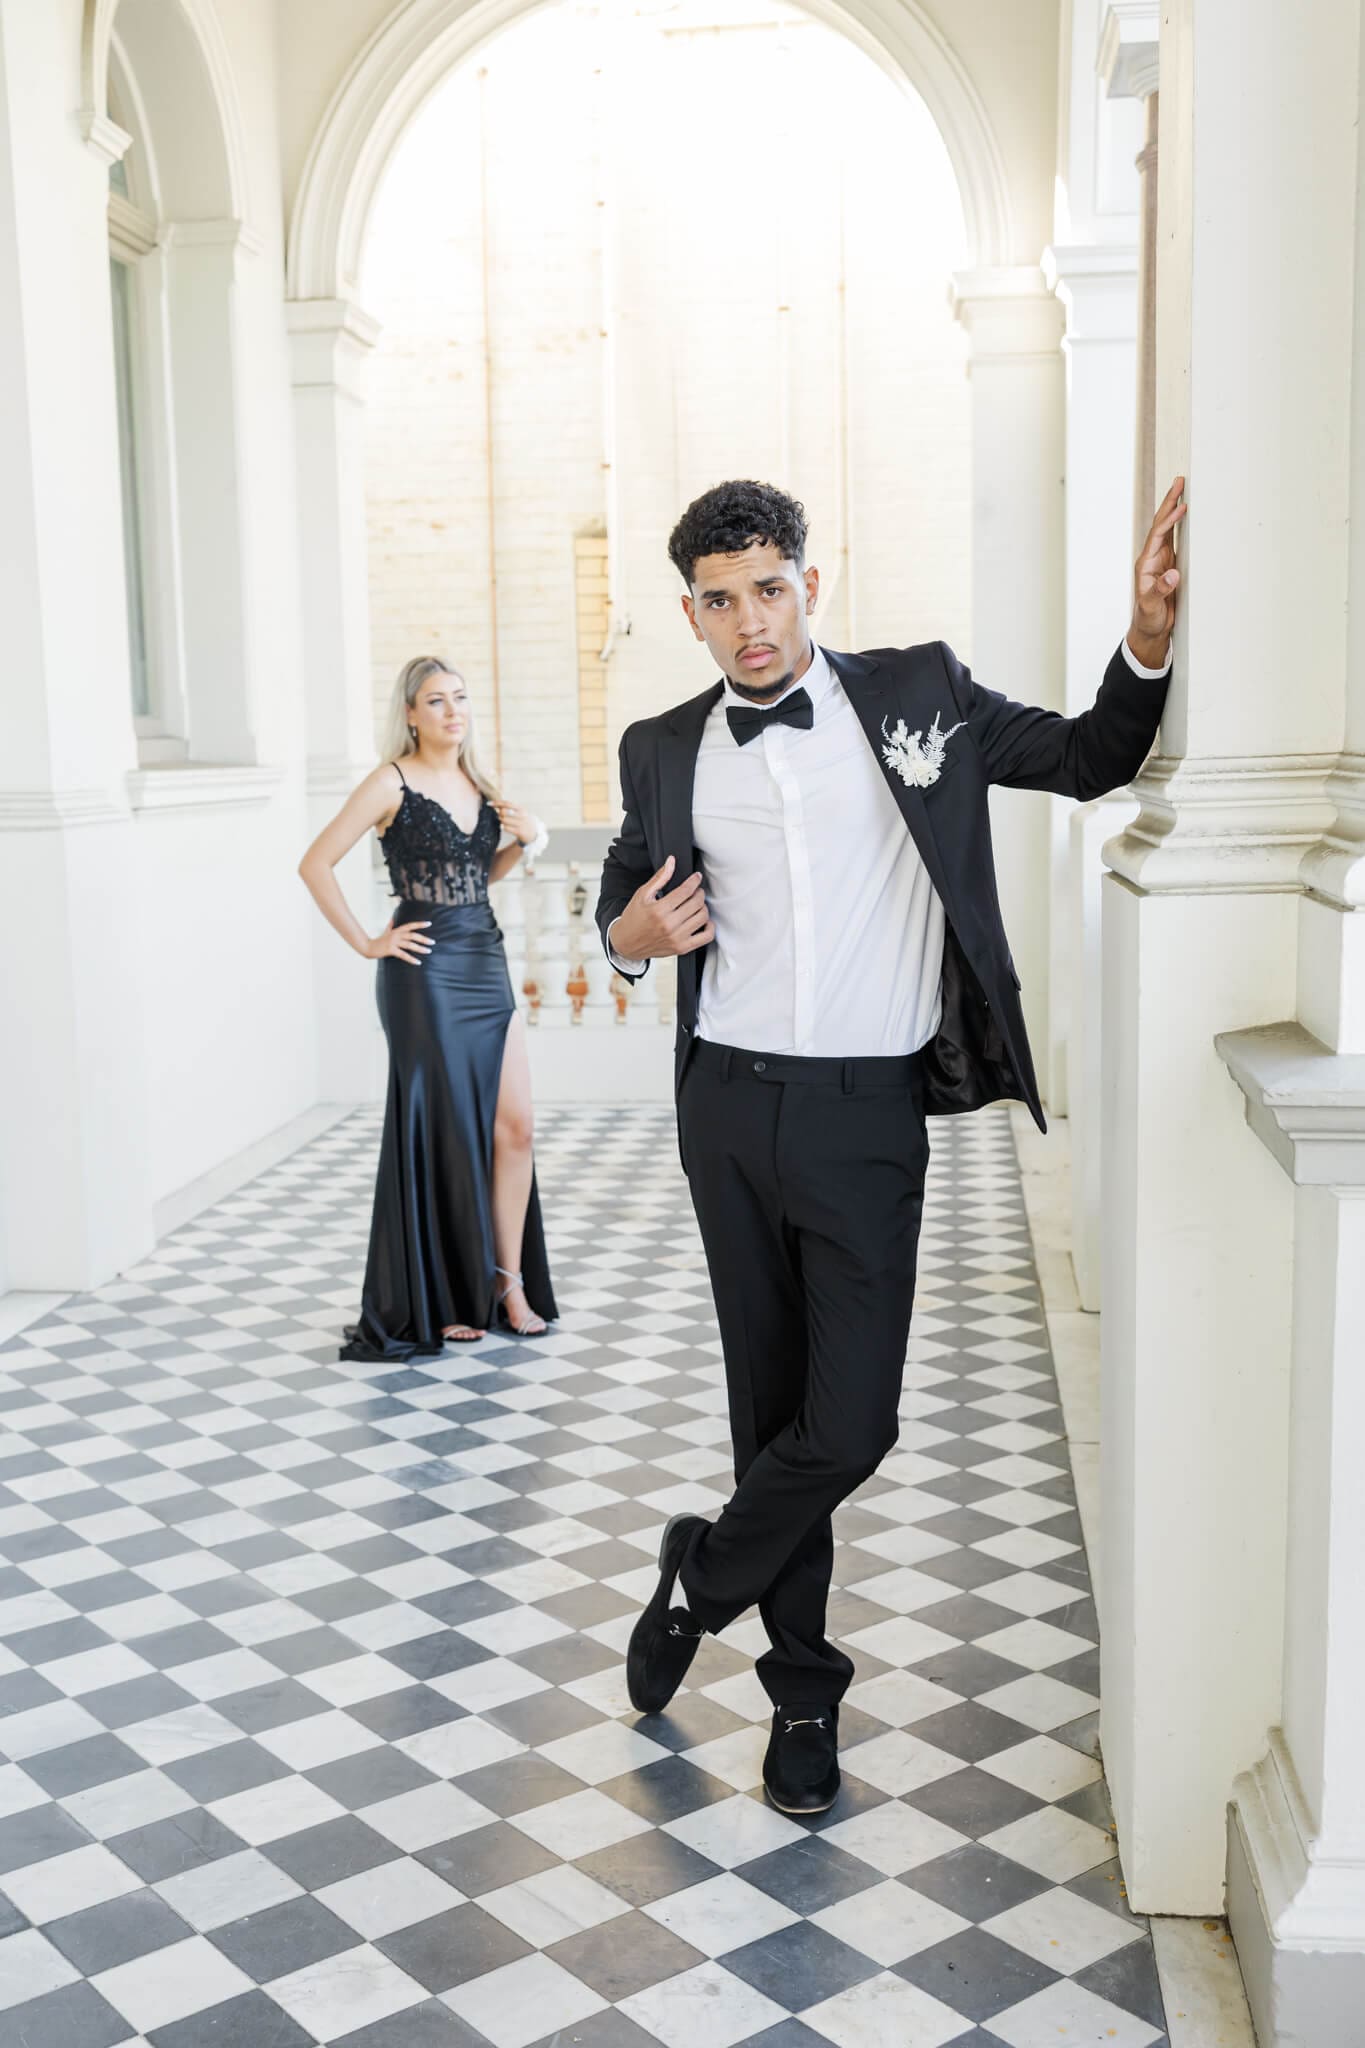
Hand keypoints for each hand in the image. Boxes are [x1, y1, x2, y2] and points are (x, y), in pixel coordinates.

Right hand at [367, 916, 432, 964]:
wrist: (368, 947)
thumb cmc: (379, 940)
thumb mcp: (386, 932)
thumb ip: (390, 925)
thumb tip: (392, 919)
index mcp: (397, 930)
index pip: (410, 925)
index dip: (419, 924)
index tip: (429, 924)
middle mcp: (396, 935)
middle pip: (412, 935)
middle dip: (423, 938)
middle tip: (433, 942)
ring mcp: (393, 942)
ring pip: (409, 945)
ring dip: (420, 948)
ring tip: (428, 951)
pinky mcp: (390, 950)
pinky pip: (403, 955)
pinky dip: (411, 959)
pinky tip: (418, 962)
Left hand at [493, 800, 535, 846]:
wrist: (534, 833)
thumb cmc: (523, 821)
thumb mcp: (520, 812)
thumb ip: (510, 808)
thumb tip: (495, 804)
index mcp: (521, 808)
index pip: (507, 803)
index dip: (497, 803)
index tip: (488, 804)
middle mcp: (522, 815)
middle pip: (504, 812)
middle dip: (498, 813)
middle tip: (498, 815)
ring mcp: (521, 824)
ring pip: (504, 820)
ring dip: (500, 820)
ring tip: (501, 820)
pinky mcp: (520, 832)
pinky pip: (506, 828)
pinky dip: (502, 827)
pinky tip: (502, 826)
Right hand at [611, 855, 713, 960]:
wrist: (627, 943)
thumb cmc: (634, 918)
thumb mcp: (643, 895)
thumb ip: (660, 878)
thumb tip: (671, 861)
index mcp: (659, 910)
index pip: (685, 891)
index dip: (694, 880)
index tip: (696, 877)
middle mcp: (669, 925)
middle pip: (697, 903)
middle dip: (699, 893)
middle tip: (695, 891)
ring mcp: (677, 938)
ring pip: (703, 917)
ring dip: (703, 907)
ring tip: (695, 905)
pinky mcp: (682, 948)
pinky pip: (706, 937)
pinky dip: (709, 927)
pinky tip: (702, 921)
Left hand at [1129, 474, 1186, 662]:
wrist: (1149, 629)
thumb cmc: (1147, 618)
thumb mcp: (1151, 606)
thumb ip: (1160, 591)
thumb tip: (1173, 574)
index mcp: (1146, 564)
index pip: (1158, 535)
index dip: (1169, 520)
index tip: (1182, 507)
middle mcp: (1153, 558)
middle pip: (1161, 524)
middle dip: (1170, 502)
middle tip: (1179, 481)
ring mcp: (1162, 560)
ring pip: (1168, 528)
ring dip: (1175, 508)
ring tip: (1183, 489)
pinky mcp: (1170, 565)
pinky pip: (1176, 539)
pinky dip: (1181, 524)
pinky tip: (1187, 513)